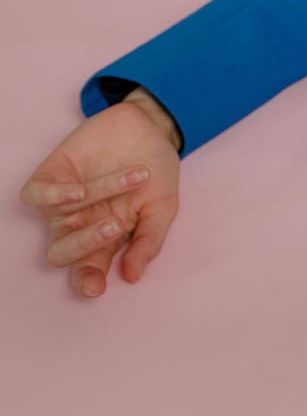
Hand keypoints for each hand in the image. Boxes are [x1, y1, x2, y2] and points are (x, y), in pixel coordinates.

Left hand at [21, 95, 181, 297]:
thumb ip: (149, 241)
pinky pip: (35, 195)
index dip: (86, 282)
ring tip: (136, 178)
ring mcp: (62, 200)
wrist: (149, 128)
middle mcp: (78, 224)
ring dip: (100, 197)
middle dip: (84, 245)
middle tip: (114, 226)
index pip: (86, 270)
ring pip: (58, 217)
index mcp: (103, 240)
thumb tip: (133, 276)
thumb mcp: (163, 208)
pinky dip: (53, 195)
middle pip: (60, 253)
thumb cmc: (156, 170)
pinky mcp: (52, 174)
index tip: (97, 287)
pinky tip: (80, 189)